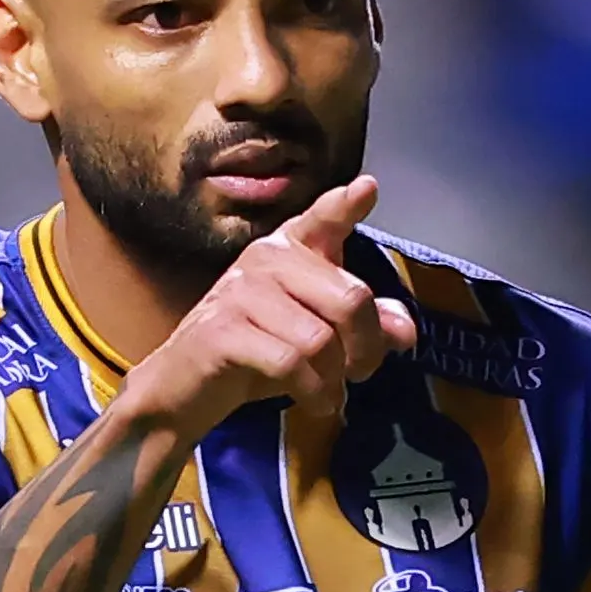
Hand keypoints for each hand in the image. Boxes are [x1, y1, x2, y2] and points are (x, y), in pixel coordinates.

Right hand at [122, 175, 416, 427]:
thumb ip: (364, 327)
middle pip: (351, 299)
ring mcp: (240, 292)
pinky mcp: (222, 331)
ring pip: (321, 339)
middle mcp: (265, 259)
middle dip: (366, 347)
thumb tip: (407, 331)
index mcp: (289, 251)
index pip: (321, 221)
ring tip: (327, 392)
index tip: (368, 189)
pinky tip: (314, 402)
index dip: (344, 206)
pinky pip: (289, 362)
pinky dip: (312, 391)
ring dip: (334, 378)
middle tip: (360, 372)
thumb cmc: (255, 355)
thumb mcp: (318, 338)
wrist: (184, 389)